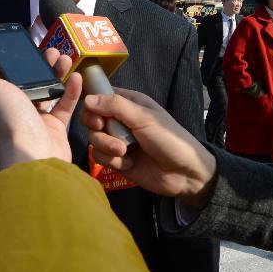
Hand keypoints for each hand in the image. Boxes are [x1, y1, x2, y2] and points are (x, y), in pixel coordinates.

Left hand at [0, 49, 81, 168]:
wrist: (36, 157)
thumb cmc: (11, 121)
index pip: (4, 76)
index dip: (15, 61)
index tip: (27, 47)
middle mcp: (14, 109)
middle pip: (29, 81)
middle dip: (40, 64)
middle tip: (53, 50)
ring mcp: (35, 119)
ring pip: (47, 90)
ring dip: (57, 73)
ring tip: (67, 58)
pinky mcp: (54, 127)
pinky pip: (64, 105)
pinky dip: (70, 90)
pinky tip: (77, 77)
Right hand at [82, 89, 217, 210]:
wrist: (184, 174)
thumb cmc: (169, 139)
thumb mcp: (143, 118)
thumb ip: (115, 106)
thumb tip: (87, 98)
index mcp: (128, 103)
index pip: (99, 97)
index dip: (92, 105)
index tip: (97, 115)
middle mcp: (120, 120)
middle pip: (91, 119)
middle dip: (97, 129)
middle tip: (106, 131)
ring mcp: (117, 140)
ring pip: (94, 139)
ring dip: (106, 146)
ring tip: (125, 152)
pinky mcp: (117, 160)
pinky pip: (100, 157)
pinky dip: (112, 161)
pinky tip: (129, 163)